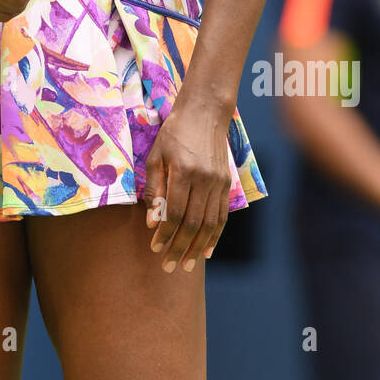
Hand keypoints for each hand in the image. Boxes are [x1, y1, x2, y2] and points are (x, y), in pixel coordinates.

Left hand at [143, 93, 232, 270]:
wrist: (205, 113)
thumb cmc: (174, 133)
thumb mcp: (156, 156)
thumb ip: (155, 189)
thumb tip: (152, 222)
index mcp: (184, 170)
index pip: (175, 212)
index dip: (166, 234)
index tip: (155, 249)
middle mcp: (204, 179)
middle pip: (193, 223)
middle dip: (180, 248)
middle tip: (168, 267)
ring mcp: (219, 182)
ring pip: (210, 224)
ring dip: (197, 248)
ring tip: (187, 265)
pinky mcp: (227, 184)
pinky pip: (222, 216)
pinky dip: (215, 236)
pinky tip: (206, 251)